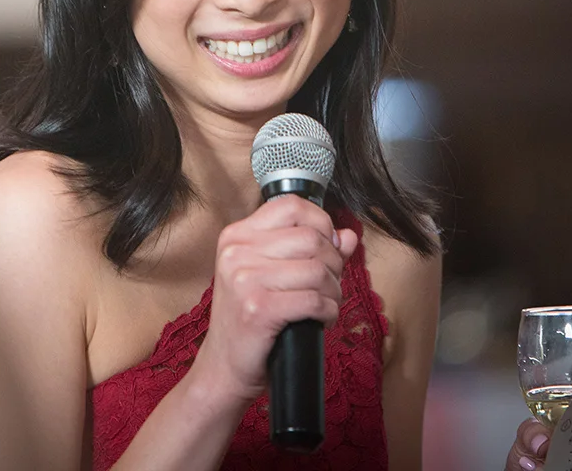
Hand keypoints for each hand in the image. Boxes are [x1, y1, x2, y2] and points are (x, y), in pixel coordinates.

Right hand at [190, 195, 358, 404]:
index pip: (291, 205)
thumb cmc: (249, 319)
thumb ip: (311, 251)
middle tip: (328, 285)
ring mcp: (244, 280)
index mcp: (237, 236)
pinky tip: (320, 319)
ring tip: (324, 304)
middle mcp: (236, 252)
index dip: (320, 223)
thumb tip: (348, 235)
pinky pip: (315, 300)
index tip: (327, 246)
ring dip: (333, 291)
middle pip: (311, 238)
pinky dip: (328, 311)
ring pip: (318, 270)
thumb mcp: (273, 276)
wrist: (224, 366)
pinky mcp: (258, 309)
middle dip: (333, 263)